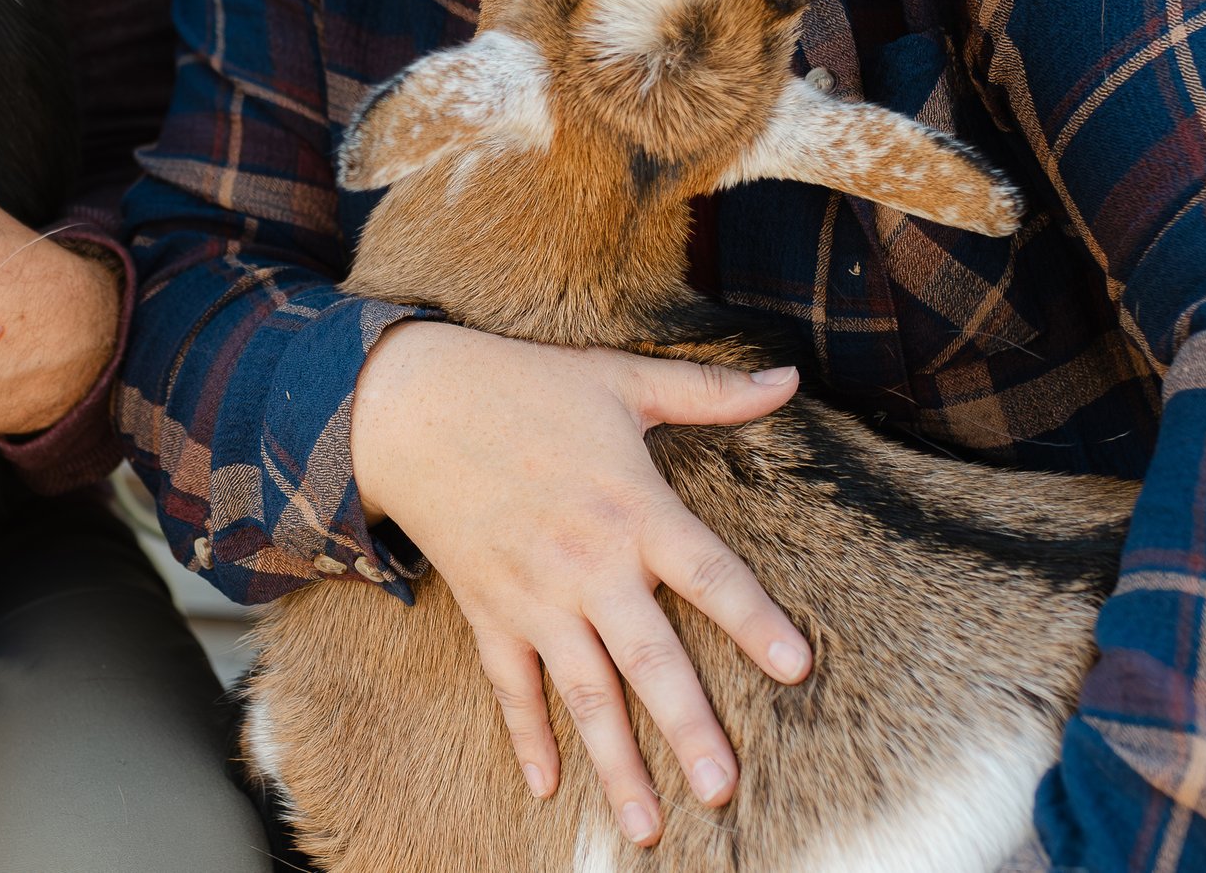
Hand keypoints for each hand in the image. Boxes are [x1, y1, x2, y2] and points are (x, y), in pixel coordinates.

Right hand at [349, 322, 809, 847]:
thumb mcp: (620, 378)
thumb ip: (709, 391)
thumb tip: (790, 378)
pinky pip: (511, 687)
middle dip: (688, 728)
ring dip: (617, 762)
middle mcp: (588, 563)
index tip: (798, 670)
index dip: (754, 621)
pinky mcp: (490, 611)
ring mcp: (535, 596)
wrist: (407, 404)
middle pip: (648, 659)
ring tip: (650, 827)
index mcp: (633, 507)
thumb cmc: (523, 385)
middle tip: (725, 791)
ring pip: (583, 693)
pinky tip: (547, 791)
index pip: (708, 574)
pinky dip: (527, 737)